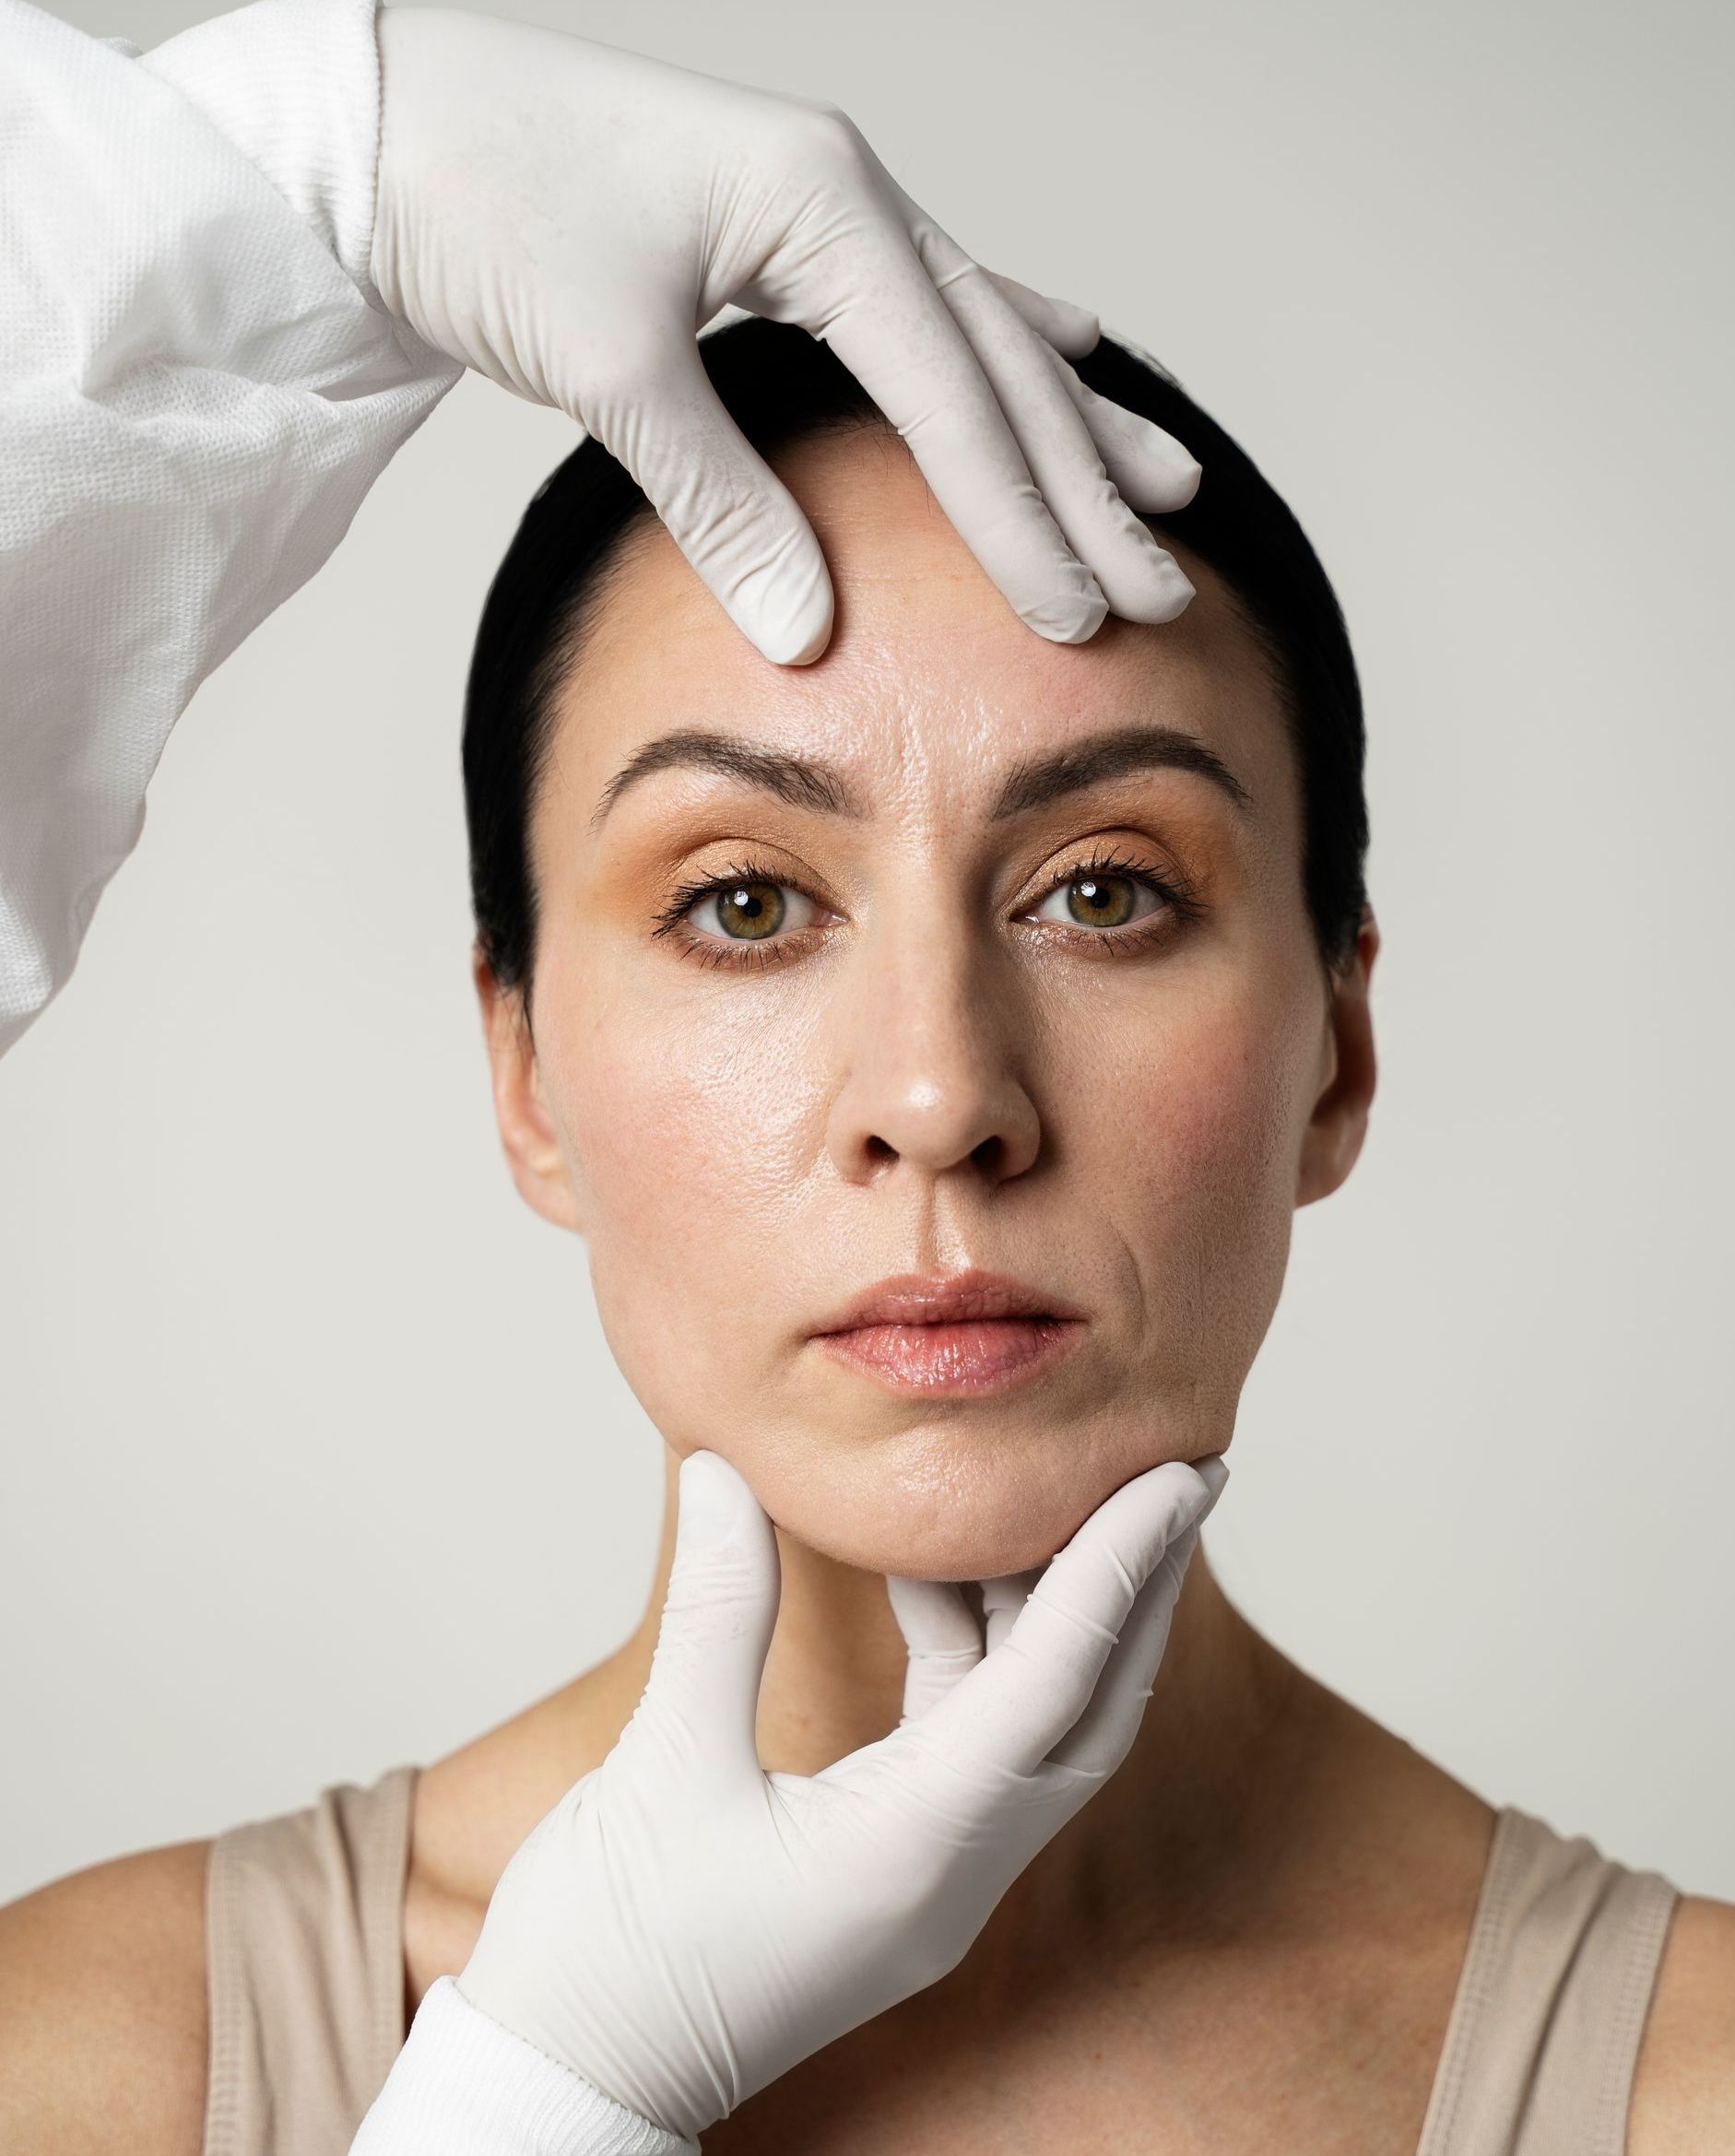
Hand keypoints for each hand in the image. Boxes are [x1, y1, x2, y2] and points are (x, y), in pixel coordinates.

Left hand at [368, 6, 1201, 665]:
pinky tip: (1067, 357)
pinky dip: (1005, 349)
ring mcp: (826, 204)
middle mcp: (847, 194)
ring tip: (1169, 488)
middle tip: (1163, 583)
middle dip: (1085, 485)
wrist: (383, 122)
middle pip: (999, 363)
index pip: (951, 392)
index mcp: (820, 207)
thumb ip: (719, 498)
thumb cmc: (482, 208)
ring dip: (1073, 420)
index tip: (1077, 615)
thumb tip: (808, 634)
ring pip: (985, 332)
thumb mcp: (606, 361)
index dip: (1020, 516)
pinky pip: (933, 303)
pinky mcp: (790, 230)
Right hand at [456, 1446, 1229, 2143]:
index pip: (1058, 1681)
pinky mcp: (895, 1878)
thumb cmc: (606, 1950)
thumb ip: (716, 1607)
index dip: (1122, 1562)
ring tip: (1055, 1499)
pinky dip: (973, 1657)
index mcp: (915, 1848)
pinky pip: (971, 1751)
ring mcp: (930, 1885)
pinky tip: (933, 1580)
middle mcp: (951, 1874)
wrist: (570, 2086)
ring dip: (1055, 1619)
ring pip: (1037, 1731)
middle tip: (1179, 1472)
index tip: (1182, 1472)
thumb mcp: (661, 1761)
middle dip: (1138, 1590)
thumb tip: (725, 1472)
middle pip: (1089, 1713)